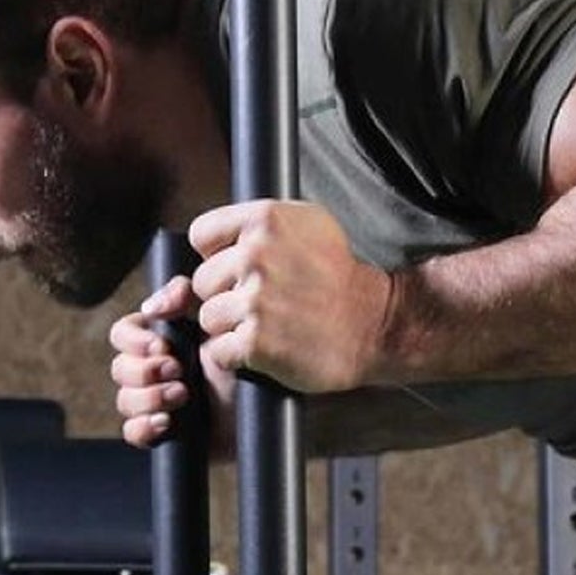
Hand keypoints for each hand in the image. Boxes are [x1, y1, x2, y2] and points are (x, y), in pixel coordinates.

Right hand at [108, 272, 235, 450]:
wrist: (266, 410)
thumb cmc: (247, 364)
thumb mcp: (220, 324)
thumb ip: (185, 300)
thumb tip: (151, 306)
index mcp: (162, 342)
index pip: (123, 333)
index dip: (133, 340)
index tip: (161, 346)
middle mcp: (154, 372)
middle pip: (119, 368)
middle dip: (145, 371)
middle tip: (178, 371)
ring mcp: (156, 404)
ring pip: (124, 401)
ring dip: (150, 397)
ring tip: (183, 396)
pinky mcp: (162, 435)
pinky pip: (132, 432)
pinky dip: (144, 427)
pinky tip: (168, 422)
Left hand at [183, 200, 395, 394]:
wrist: (374, 324)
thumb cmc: (338, 277)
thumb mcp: (308, 225)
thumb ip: (258, 225)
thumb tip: (210, 241)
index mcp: (266, 220)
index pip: (202, 233)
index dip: (216, 254)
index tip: (240, 267)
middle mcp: (257, 255)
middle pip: (201, 280)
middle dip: (223, 294)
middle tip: (262, 301)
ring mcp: (255, 299)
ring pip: (207, 317)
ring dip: (229, 327)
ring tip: (267, 323)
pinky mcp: (255, 340)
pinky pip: (217, 350)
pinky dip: (235, 355)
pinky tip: (265, 346)